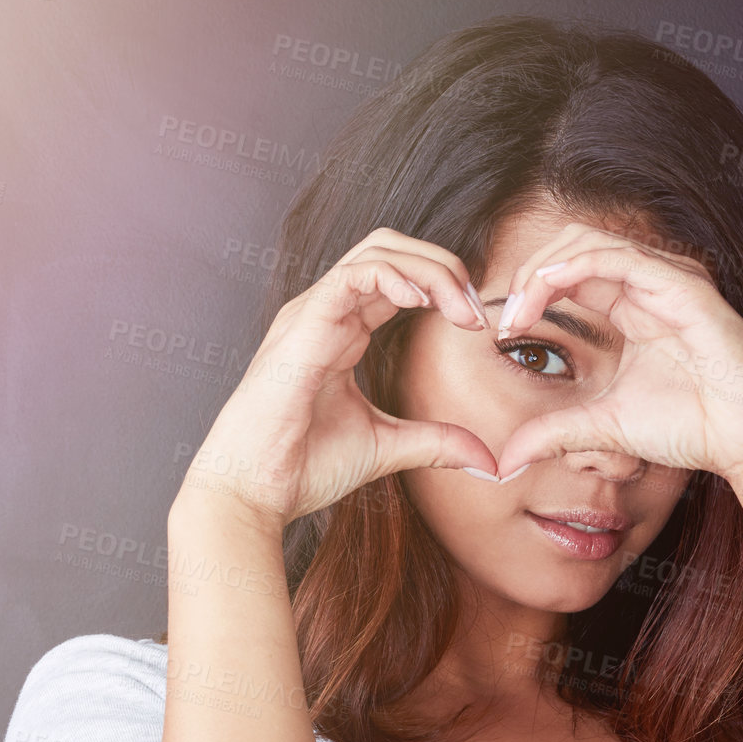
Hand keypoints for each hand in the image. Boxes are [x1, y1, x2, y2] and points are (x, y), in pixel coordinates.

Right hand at [176, 228, 498, 527]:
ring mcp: (312, 314)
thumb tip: (488, 460)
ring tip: (463, 309)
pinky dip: (394, 277)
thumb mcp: (387, 448)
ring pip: (377, 251)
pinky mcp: (303, 327)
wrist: (254, 492)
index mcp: (342, 331)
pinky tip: (422, 301)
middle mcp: (326, 313)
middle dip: (443, 266)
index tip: (479, 325)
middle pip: (391, 249)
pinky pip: (352, 276)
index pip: (397, 278)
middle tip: (478, 311)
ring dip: (430, 270)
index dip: (444, 288)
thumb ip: (437, 443)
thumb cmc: (302, 467)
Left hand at [489, 222, 742, 481]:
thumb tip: (505, 460)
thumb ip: (554, 433)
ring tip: (518, 310)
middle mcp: (648, 283)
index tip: (500, 331)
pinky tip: (545, 292)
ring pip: (588, 241)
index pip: (566, 272)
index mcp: (631, 304)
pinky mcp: (683, 286)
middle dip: (527, 274)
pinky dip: (574, 267)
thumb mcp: (603, 427)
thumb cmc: (692, 427)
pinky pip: (619, 257)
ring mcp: (667, 278)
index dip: (526, 292)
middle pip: (570, 246)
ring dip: (542, 271)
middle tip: (504, 317)